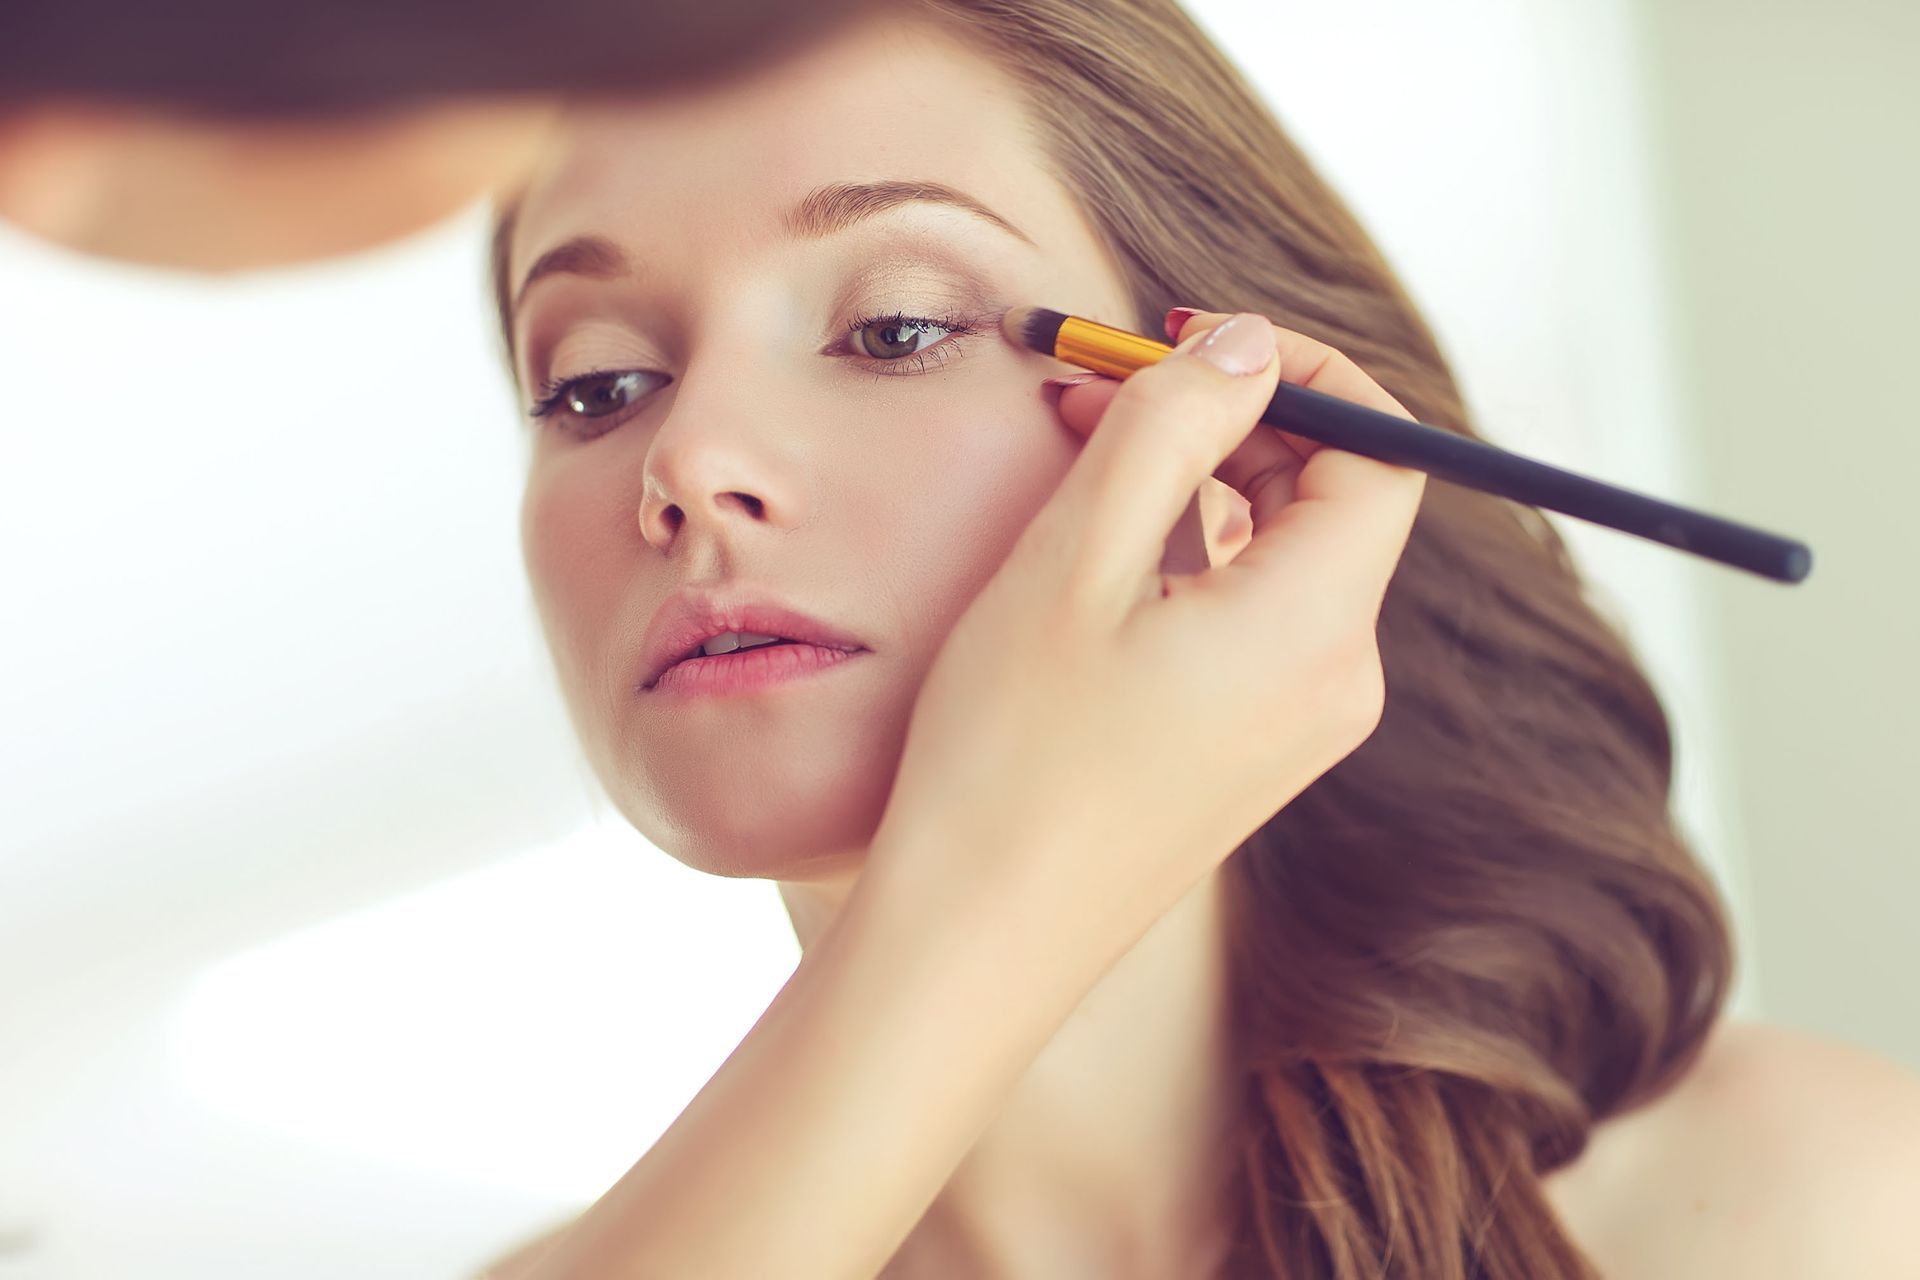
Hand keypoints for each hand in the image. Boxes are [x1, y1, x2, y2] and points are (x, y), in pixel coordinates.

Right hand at [870, 309, 1426, 956]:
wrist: (979, 940)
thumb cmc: (1011, 758)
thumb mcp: (1076, 560)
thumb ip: (1173, 428)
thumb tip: (1249, 343)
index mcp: (1317, 626)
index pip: (1384, 453)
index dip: (1308, 373)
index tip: (1197, 340)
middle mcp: (1337, 679)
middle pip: (1332, 498)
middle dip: (1231, 419)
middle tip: (1105, 382)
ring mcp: (1300, 725)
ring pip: (1282, 554)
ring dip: (1198, 484)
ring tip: (1080, 454)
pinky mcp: (1253, 751)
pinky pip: (1252, 618)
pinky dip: (1190, 558)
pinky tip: (1098, 547)